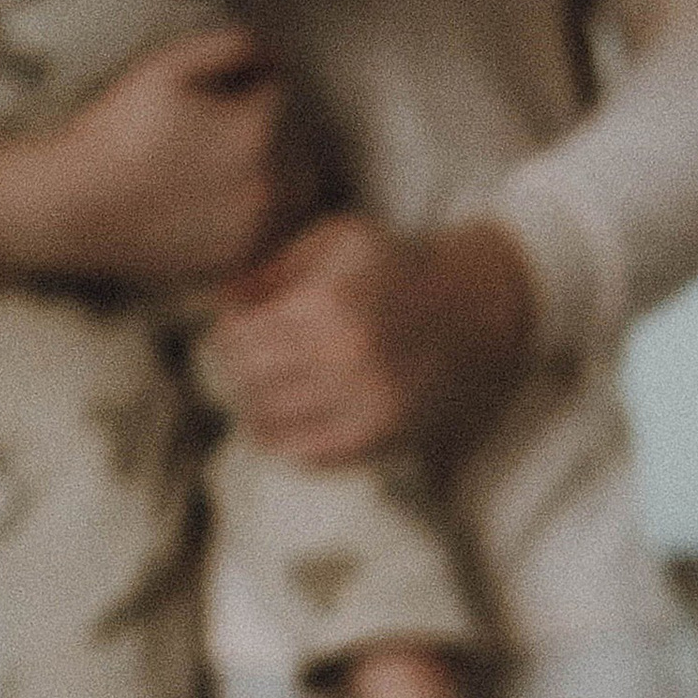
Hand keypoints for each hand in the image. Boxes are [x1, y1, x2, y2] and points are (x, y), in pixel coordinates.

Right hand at [0, 25, 317, 286]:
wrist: (73, 206)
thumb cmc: (117, 131)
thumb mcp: (167, 68)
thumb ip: (230, 46)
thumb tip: (271, 49)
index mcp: (257, 131)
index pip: (284, 91)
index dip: (256, 83)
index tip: (229, 88)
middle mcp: (270, 185)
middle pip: (301, 142)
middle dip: (273, 127)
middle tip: (222, 128)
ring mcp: (258, 228)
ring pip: (298, 187)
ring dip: (278, 170)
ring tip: (225, 162)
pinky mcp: (241, 259)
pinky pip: (275, 227)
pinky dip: (262, 211)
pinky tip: (220, 197)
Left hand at [208, 212, 536, 463]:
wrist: (477, 307)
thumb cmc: (397, 268)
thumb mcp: (337, 242)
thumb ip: (273, 268)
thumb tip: (220, 301)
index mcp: (329, 303)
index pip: (237, 340)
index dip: (224, 335)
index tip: (234, 329)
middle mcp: (346, 357)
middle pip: (245, 383)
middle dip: (233, 371)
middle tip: (240, 363)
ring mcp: (365, 403)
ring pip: (268, 424)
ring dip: (251, 408)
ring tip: (257, 392)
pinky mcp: (381, 436)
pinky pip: (307, 456)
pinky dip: (284, 442)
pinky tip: (283, 421)